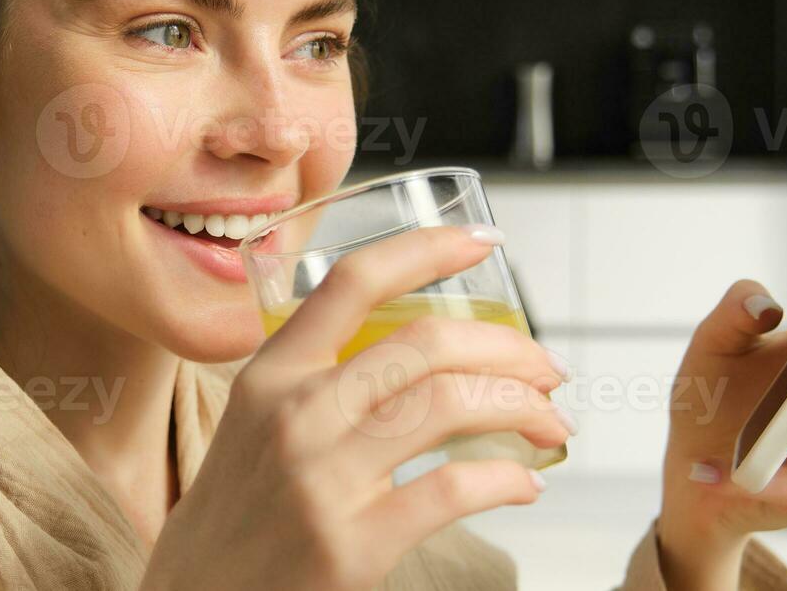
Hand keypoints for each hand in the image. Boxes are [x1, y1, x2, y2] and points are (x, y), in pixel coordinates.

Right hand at [141, 225, 573, 590]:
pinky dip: (506, 481)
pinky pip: (452, 490)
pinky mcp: (352, 543)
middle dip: (507, 348)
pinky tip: (524, 485)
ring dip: (521, 408)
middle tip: (546, 368)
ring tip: (549, 422)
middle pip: (425, 344)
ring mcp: (323, 479)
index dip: (427, 249)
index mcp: (272, 373)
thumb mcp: (255, 422)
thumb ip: (315, 376)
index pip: (354, 281)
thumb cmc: (237, 513)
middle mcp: (297, 414)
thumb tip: (416, 347)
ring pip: (449, 407)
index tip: (482, 242)